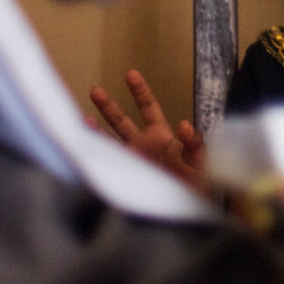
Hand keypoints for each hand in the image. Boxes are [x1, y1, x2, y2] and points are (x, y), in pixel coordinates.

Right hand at [87, 69, 206, 193]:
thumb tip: (185, 124)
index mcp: (161, 137)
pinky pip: (108, 162)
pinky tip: (84, 145)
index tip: (130, 74)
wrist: (188, 208)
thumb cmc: (198, 183)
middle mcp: (143, 145)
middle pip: (121, 121)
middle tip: (94, 90)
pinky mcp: (126, 175)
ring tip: (82, 118)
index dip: (140, 91)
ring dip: (96, 129)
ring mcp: (131, 160)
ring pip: (109, 141)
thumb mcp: (201, 160)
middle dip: (108, 106)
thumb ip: (194, 143)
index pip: (148, 108)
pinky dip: (97, 153)